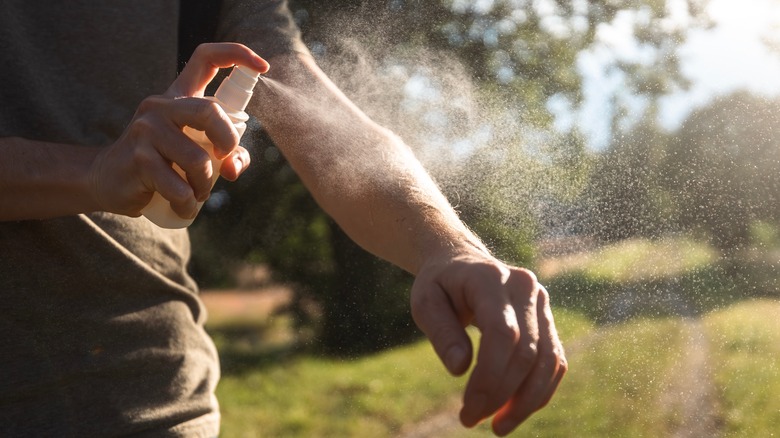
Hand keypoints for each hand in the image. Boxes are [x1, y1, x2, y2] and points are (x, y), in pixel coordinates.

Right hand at [89, 43, 268, 217]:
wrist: (108, 181)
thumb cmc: (161, 164)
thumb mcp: (196, 152)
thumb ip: (227, 154)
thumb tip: (233, 167)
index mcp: (179, 96)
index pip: (207, 58)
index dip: (238, 54)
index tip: (262, 66)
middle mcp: (161, 106)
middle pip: (210, 111)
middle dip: (228, 141)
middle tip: (223, 160)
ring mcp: (146, 129)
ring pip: (198, 159)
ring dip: (205, 186)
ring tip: (197, 193)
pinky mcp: (138, 157)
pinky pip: (178, 187)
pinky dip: (188, 204)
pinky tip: (182, 206)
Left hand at [411, 249, 566, 435]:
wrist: (461, 262)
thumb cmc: (440, 285)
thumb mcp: (425, 302)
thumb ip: (442, 333)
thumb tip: (460, 369)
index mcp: (491, 278)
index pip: (503, 334)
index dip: (489, 377)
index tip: (468, 409)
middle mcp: (525, 287)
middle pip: (526, 351)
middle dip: (501, 394)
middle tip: (471, 419)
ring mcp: (542, 302)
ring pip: (548, 360)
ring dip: (527, 401)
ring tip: (498, 426)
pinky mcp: (548, 320)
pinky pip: (554, 361)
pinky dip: (538, 391)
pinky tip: (514, 410)